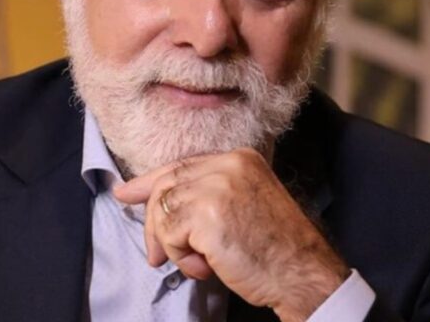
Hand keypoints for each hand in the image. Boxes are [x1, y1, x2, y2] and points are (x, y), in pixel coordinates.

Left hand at [113, 148, 349, 321]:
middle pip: (166, 185)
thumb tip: (154, 201)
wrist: (303, 272)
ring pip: (163, 210)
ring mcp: (217, 186)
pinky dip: (180, 257)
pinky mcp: (206, 213)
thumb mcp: (243, 205)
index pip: (181, 165)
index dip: (149, 181)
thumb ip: (207, 195)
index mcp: (239, 158)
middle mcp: (227, 164)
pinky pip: (169, 234)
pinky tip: (206, 267)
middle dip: (153, 224)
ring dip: (173, 246)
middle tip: (156, 256)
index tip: (125, 193)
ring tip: (199, 264)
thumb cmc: (275, 249)